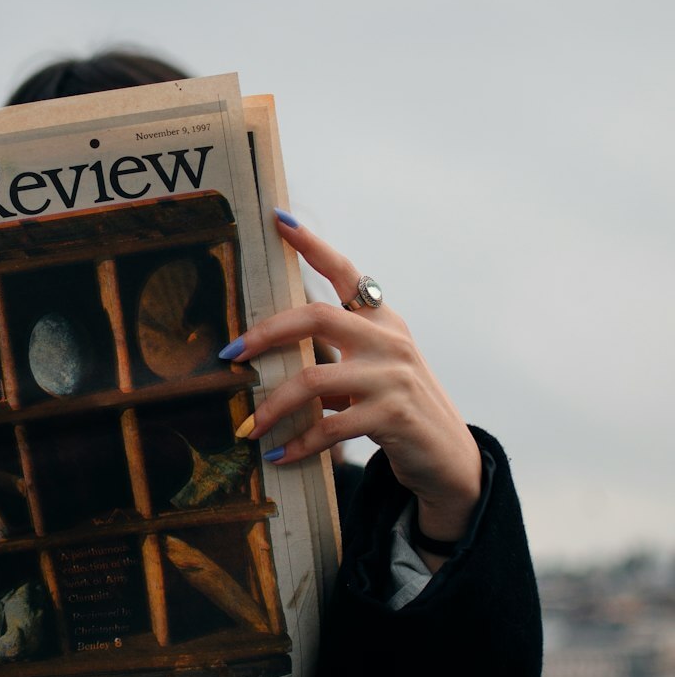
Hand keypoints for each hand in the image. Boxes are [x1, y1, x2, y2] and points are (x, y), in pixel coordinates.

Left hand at [227, 212, 482, 556]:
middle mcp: (389, 339)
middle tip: (231, 354)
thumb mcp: (372, 371)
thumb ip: (335, 354)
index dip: (312, 245)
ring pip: (312, 380)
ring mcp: (392, 376)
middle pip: (316, 317)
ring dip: (272, 407)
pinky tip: (278, 457)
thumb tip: (268, 351)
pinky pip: (328, 427)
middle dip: (265, 334)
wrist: (446, 457)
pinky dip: (298, 444)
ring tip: (248, 428)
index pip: (346, 272)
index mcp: (382, 321)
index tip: (279, 219)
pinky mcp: (392, 415)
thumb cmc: (397, 409)